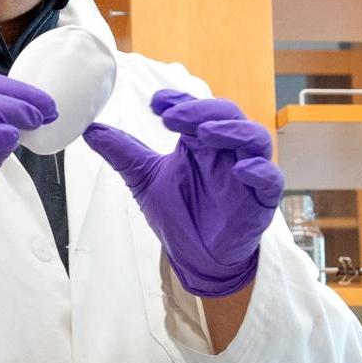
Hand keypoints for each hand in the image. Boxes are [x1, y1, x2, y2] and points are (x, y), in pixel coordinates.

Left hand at [84, 90, 282, 297]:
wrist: (197, 259)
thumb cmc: (180, 214)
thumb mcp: (145, 180)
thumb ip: (123, 153)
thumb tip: (90, 129)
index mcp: (201, 142)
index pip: (196, 109)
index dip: (180, 102)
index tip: (156, 103)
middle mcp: (226, 151)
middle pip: (228, 115)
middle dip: (202, 111)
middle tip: (172, 117)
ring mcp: (247, 173)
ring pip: (255, 138)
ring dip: (231, 131)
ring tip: (203, 133)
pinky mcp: (261, 201)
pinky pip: (272, 180)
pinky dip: (259, 171)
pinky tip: (241, 169)